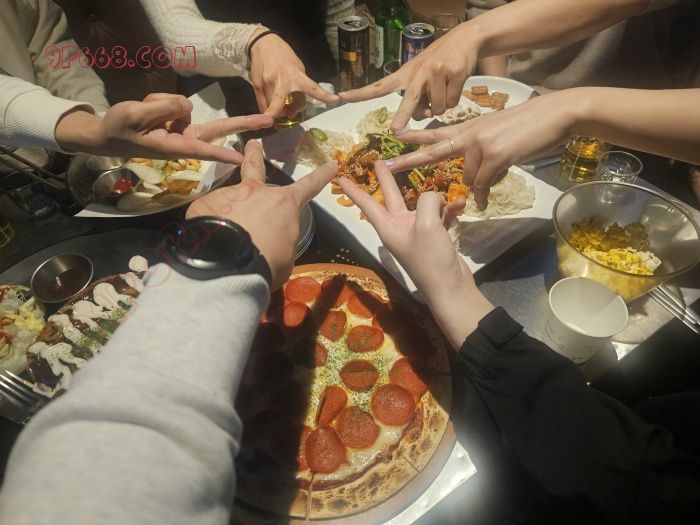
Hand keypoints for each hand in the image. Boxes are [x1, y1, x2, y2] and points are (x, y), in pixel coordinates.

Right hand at [56, 93, 272, 162]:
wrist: (108, 133)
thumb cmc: (119, 129)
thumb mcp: (135, 116)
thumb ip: (163, 108)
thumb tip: (188, 104)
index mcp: (174, 145)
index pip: (202, 149)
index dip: (221, 153)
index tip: (242, 159)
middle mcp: (184, 137)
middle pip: (218, 128)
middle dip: (243, 123)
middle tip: (269, 120)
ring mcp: (182, 127)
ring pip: (182, 104)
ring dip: (161, 103)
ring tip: (142, 115)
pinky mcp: (179, 117)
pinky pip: (175, 100)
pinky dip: (159, 101)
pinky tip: (147, 111)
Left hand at [187, 140, 336, 289]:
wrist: (229, 266)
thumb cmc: (267, 262)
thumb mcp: (285, 255)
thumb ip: (279, 240)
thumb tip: (267, 241)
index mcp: (283, 204)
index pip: (309, 186)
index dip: (321, 175)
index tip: (331, 164)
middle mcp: (256, 192)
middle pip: (255, 166)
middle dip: (255, 154)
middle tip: (252, 144)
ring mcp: (228, 195)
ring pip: (229, 202)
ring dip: (227, 213)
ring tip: (221, 235)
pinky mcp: (204, 204)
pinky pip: (208, 216)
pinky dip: (209, 227)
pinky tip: (207, 242)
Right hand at [248, 29, 338, 117]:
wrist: (262, 43)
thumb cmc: (284, 57)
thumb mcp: (297, 68)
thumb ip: (299, 89)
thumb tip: (293, 111)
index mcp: (296, 75)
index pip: (312, 87)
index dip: (323, 96)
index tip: (335, 100)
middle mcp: (281, 80)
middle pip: (279, 106)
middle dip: (282, 115)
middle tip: (288, 115)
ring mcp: (267, 83)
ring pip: (270, 108)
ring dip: (277, 112)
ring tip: (281, 105)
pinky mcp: (256, 85)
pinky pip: (261, 105)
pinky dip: (267, 109)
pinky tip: (271, 106)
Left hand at [338, 23, 478, 130]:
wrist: (466, 39)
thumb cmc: (439, 63)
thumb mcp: (423, 77)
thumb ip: (419, 99)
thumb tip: (426, 115)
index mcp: (405, 74)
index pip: (379, 85)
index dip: (361, 93)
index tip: (342, 96)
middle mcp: (418, 73)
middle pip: (408, 100)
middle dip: (402, 116)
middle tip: (395, 130)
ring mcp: (436, 72)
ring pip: (436, 109)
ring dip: (441, 105)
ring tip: (444, 88)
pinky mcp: (454, 73)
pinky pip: (451, 103)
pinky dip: (453, 100)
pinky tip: (455, 84)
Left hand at [339, 160, 492, 347]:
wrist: (450, 286)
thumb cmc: (430, 257)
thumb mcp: (427, 223)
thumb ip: (427, 201)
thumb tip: (435, 198)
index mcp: (388, 226)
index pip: (368, 204)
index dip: (355, 190)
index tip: (341, 179)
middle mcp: (399, 227)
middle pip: (391, 197)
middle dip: (388, 180)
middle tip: (380, 161)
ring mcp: (417, 232)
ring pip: (423, 205)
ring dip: (437, 200)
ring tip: (451, 198)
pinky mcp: (434, 237)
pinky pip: (440, 216)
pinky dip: (449, 210)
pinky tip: (461, 206)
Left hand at [385, 90, 578, 208]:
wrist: (555, 114)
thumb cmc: (531, 124)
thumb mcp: (499, 131)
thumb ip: (481, 147)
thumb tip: (477, 170)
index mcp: (470, 127)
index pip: (436, 131)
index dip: (415, 135)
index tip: (395, 136)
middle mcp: (470, 133)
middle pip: (434, 150)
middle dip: (410, 159)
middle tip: (388, 166)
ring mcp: (480, 143)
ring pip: (468, 175)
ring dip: (476, 186)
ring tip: (487, 188)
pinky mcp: (494, 154)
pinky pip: (482, 182)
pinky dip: (482, 194)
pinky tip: (483, 202)